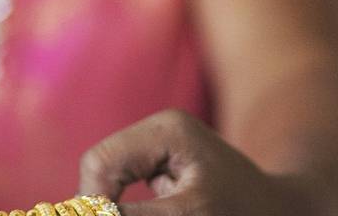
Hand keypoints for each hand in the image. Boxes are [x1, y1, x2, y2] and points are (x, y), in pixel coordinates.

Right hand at [79, 110, 307, 215]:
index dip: (92, 203)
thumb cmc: (249, 214)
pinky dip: (122, 207)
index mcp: (166, 130)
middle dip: (102, 206)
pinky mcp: (161, 172)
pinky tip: (128, 212)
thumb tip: (88, 211)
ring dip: (112, 207)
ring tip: (122, 213)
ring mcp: (158, 150)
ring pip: (105, 181)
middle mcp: (158, 131)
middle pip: (98, 169)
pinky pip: (119, 190)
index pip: (100, 162)